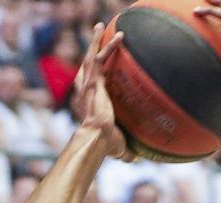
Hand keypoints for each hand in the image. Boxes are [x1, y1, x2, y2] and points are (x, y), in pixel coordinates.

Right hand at [71, 23, 133, 160]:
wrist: (97, 140)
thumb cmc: (105, 147)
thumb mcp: (118, 147)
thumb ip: (126, 150)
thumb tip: (136, 158)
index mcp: (87, 103)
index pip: (87, 85)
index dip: (90, 75)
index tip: (96, 69)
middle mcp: (84, 91)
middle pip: (85, 66)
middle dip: (90, 50)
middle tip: (96, 37)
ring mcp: (87, 84)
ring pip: (90, 56)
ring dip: (96, 40)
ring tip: (101, 26)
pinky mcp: (93, 81)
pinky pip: (100, 58)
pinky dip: (109, 46)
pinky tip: (120, 36)